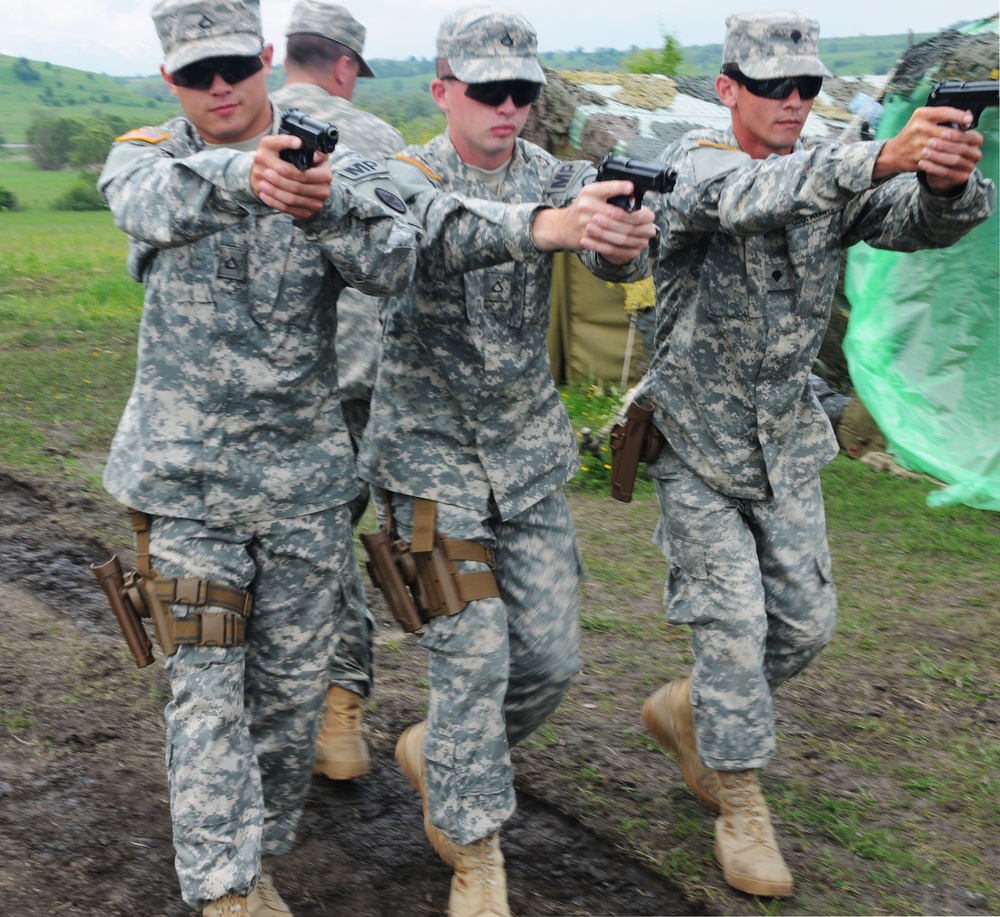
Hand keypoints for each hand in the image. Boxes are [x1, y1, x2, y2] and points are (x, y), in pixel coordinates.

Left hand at [251, 134, 330, 219]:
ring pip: (292, 200)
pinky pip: (289, 210)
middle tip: (265, 174)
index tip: (275, 166)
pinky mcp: (307, 213)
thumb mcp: (308, 151)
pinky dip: (274, 202)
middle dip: (279, 181)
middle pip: (297, 188)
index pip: (305, 175)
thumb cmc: (305, 164)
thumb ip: (304, 145)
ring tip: (262, 184)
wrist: (307, 183)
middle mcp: (323, 191)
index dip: (289, 172)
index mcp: (325, 174)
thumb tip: (300, 143)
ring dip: (274, 192)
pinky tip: (264, 195)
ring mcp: (316, 204)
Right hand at [531, 181, 656, 262]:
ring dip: (634, 236)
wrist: (561, 226)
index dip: (622, 189)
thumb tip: (633, 192)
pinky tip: (634, 247)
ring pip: (615, 232)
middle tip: (651, 223)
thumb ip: (610, 191)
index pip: (608, 188)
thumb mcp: (593, 194)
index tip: (633, 190)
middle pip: (617, 214)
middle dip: (636, 220)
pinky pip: (608, 245)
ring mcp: (585, 223)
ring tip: (646, 237)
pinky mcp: (585, 239)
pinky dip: (624, 248)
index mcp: (590, 192)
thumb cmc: (582, 209)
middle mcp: (586, 206)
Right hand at [875, 106, 983, 192]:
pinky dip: (946, 159)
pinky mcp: (917, 156)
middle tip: (970, 139)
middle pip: (947, 132)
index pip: (945, 112)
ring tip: (964, 150)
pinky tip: (953, 159)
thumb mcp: (922, 120)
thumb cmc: (912, 135)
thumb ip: (941, 117)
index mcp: (921, 114)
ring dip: (956, 150)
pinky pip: (937, 158)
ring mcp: (917, 143)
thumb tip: (966, 118)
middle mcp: (918, 127)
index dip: (960, 116)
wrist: (893, 153)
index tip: (969, 120)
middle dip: (961, 137)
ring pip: (944, 147)